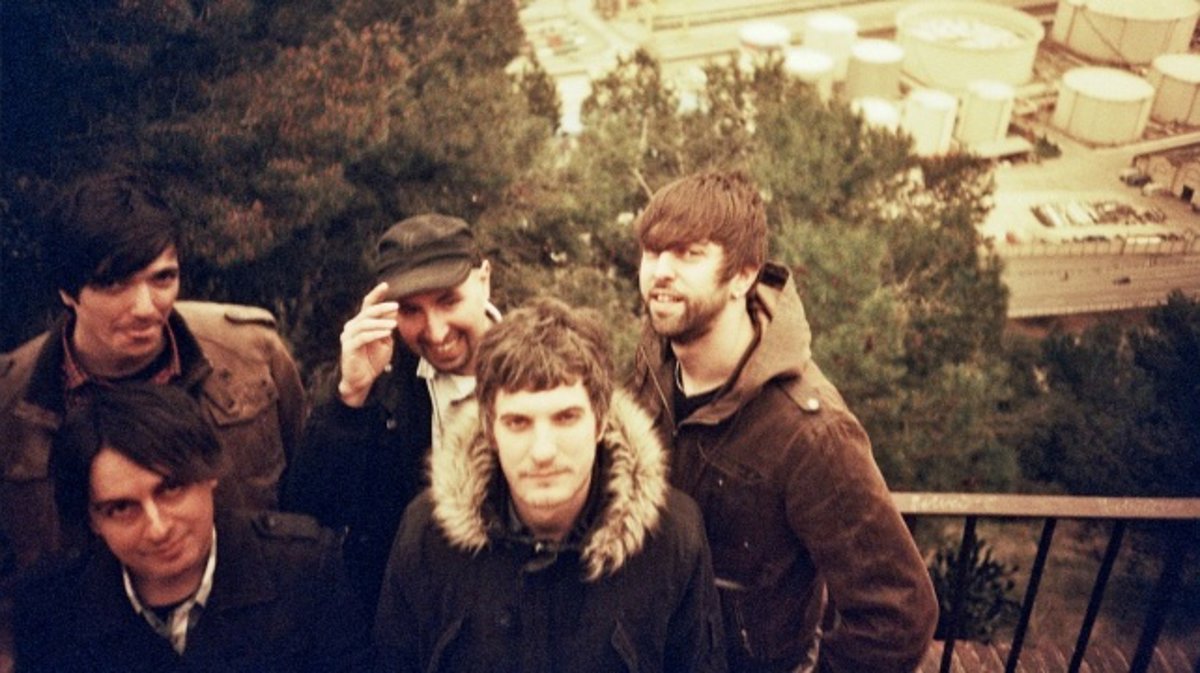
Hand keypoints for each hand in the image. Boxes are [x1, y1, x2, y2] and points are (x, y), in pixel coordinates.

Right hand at [337, 282, 398, 406]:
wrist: (362, 380)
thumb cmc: (372, 361)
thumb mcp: (384, 342)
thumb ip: (386, 328)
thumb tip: (392, 312)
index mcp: (360, 324)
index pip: (367, 305)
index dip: (376, 295)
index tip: (386, 285)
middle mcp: (352, 327)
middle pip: (366, 312)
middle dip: (382, 307)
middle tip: (396, 306)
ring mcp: (348, 337)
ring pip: (364, 324)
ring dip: (380, 323)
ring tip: (394, 325)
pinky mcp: (348, 347)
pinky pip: (363, 337)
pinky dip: (375, 334)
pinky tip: (386, 333)